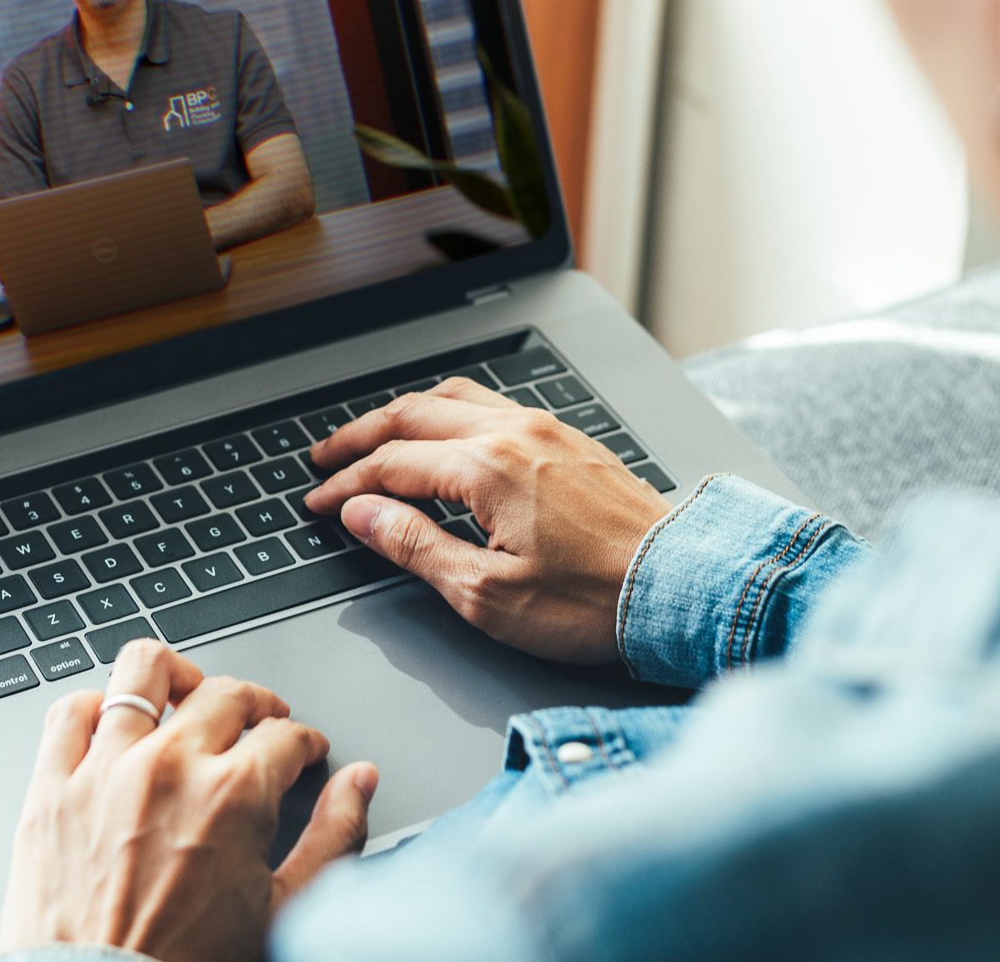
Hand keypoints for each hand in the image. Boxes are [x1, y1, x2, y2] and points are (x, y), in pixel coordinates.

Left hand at [0, 639, 378, 961]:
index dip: (303, 741)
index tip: (301, 751)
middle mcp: (170, 766)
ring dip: (175, 675)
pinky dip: (94, 705)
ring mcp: (104, 768)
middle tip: (260, 723)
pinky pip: (70, 711)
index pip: (285, 733)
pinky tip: (113, 723)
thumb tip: (358, 782)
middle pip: (227, 692)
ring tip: (186, 691)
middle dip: (257, 703)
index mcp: (233, 795)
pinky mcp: (51, 785)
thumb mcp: (280, 910)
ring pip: (143, 670)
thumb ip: (331, 837)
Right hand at [304, 378, 670, 664]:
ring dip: (406, 413)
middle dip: (361, 436)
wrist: (680, 588)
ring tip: (377, 434)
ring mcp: (546, 430)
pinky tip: (448, 430)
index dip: (346, 484)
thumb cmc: (595, 601)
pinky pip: (494, 404)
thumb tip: (363, 515)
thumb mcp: (486, 593)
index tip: (320, 503)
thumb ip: (415, 545)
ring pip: (455, 398)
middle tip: (326, 456)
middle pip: (414, 414)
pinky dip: (451, 411)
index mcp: (486, 467)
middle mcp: (514, 433)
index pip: (392, 464)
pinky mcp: (570, 440)